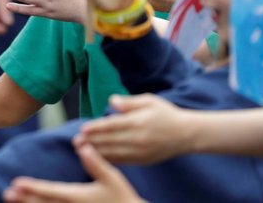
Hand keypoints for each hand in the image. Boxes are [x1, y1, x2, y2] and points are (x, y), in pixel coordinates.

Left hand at [2, 145, 145, 202]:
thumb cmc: (123, 198)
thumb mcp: (112, 178)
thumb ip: (96, 162)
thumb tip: (82, 144)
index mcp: (79, 197)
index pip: (51, 191)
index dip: (33, 187)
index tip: (17, 183)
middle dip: (24, 199)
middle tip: (6, 194)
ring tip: (11, 201)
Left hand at [75, 94, 189, 164]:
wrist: (186, 134)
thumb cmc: (165, 113)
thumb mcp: (149, 100)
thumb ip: (129, 102)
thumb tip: (111, 101)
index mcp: (138, 122)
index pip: (112, 126)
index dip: (96, 128)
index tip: (82, 129)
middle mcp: (138, 139)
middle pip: (110, 141)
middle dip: (91, 142)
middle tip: (75, 141)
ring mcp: (141, 152)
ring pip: (115, 153)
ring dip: (97, 152)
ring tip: (82, 150)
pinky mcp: (143, 160)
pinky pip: (123, 161)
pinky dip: (109, 159)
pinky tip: (98, 157)